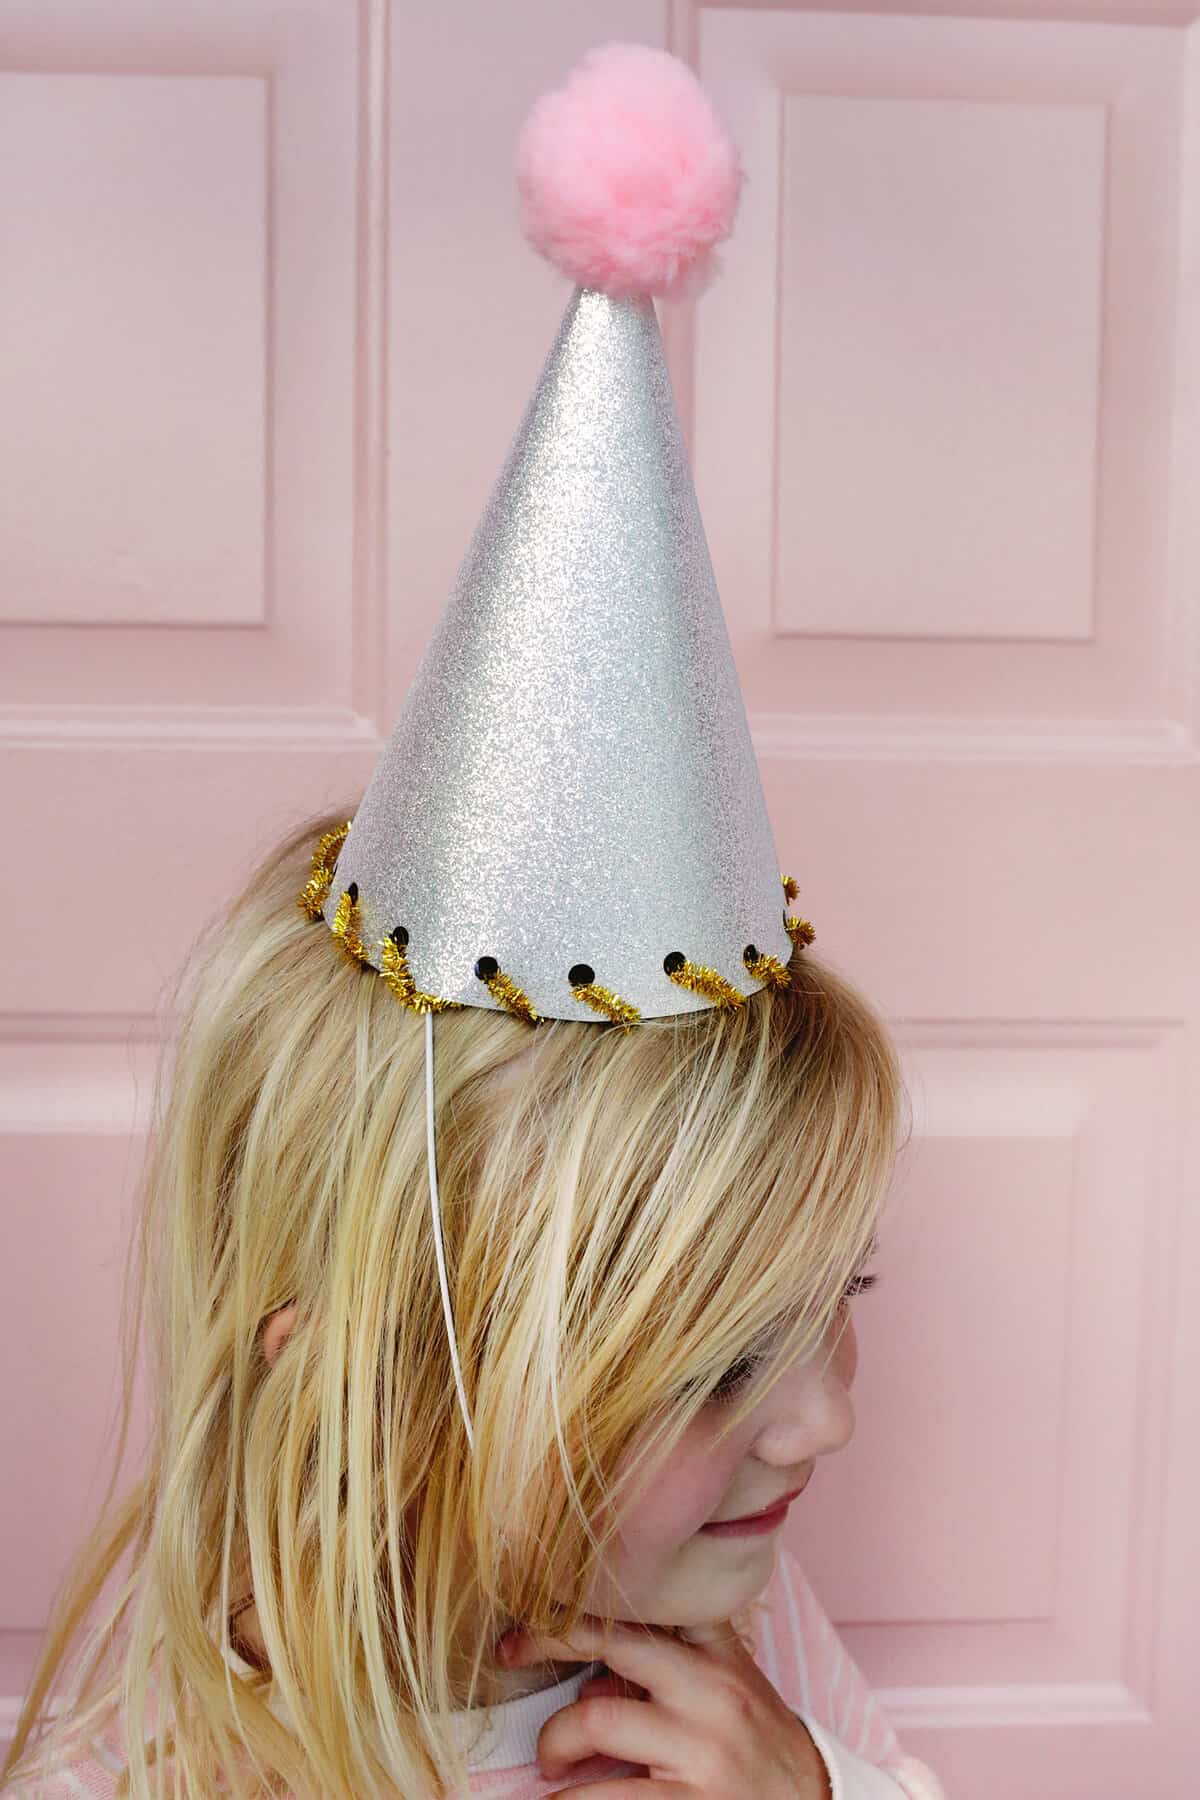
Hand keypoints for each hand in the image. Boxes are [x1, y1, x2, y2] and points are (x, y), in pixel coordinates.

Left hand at [496, 1611, 831, 1797]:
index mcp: (715, 1655)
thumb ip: (674, 1666)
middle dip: (545, 1642)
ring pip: (594, 1718)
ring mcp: (700, 1749)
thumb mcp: (732, 1688)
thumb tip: (589, 1677)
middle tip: (509, 1658)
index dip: (578, 1600)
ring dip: (554, 1743)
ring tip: (550, 1767)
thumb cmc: (762, 1749)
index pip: (641, 1605)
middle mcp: (708, 1691)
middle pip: (609, 1641)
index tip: (532, 1609)